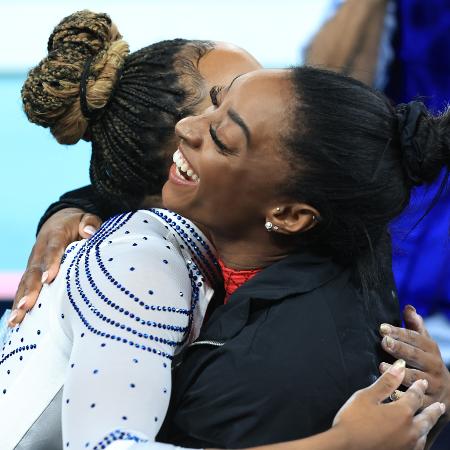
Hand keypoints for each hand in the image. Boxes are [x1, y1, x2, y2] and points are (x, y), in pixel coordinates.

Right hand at [10, 208, 101, 325]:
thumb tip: (89, 232)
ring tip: (15, 320)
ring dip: (20, 301)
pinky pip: (24, 289)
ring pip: (25, 283)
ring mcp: (34, 264)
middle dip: (30, 290)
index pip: (52, 250)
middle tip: (25, 306)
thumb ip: (90, 223)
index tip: (48, 278)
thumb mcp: (86, 218)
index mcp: (55, 236)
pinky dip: (20, 304)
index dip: (50, 263)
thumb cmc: (77, 224)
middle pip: (34, 271)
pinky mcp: (32, 274)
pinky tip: (16, 322)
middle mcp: (40, 252)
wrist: (58, 222)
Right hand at [333, 360, 444, 449]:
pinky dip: (420, 440)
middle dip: (433, 410)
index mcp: (402, 413)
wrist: (345, 448)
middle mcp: (410, 431)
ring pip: (424, 434)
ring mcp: (407, 446)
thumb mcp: (367, 396)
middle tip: (441, 405)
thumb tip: (401, 366)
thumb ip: (386, 382)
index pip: (415, 397)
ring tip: (429, 422)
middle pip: (427, 418)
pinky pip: (417, 447)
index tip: (422, 383)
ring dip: (428, 426)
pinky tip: (416, 440)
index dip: (418, 388)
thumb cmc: (353, 420)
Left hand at [379, 305, 449, 422]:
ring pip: (415, 378)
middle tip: (384, 342)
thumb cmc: (427, 361)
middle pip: (415, 356)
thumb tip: (408, 307)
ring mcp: (432, 384)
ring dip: (399, 372)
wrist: (448, 392)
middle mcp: (433, 365)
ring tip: (381, 365)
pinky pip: (417, 400)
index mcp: (430, 349)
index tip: (382, 328)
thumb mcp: (425, 343)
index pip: (414, 338)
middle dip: (399, 348)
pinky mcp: (430, 402)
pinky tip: (391, 393)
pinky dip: (404, 396)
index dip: (399, 332)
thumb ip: (415, 326)